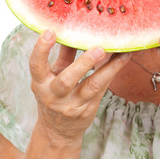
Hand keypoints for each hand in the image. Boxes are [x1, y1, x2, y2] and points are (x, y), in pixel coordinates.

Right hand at [29, 30, 130, 146]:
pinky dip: (113, 72)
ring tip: (121, 53)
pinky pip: (102, 89)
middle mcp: (54, 96)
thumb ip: (64, 53)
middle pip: (67, 80)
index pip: (36, 65)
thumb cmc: (54, 94)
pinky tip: (123, 58)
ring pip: (92, 86)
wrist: (58, 131)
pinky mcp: (88, 110)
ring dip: (108, 68)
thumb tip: (74, 27)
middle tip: (98, 48)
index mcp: (40, 83)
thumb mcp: (53, 74)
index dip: (41, 49)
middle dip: (83, 64)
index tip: (50, 31)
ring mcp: (71, 106)